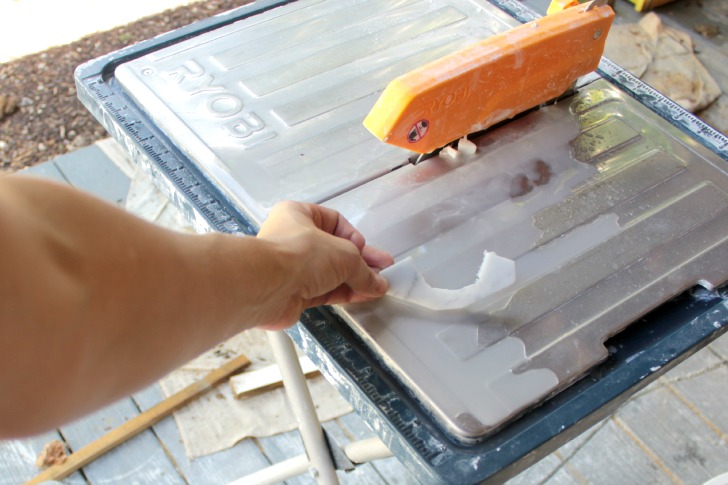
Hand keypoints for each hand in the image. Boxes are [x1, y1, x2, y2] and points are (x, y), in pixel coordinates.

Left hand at [256, 201, 393, 329]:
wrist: (268, 287)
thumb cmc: (297, 255)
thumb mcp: (344, 254)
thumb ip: (363, 269)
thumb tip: (376, 282)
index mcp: (298, 215)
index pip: (334, 222)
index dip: (353, 236)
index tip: (365, 249)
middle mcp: (293, 239)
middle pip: (334, 250)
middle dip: (359, 262)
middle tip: (380, 270)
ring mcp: (292, 267)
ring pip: (330, 272)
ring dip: (353, 280)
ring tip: (376, 286)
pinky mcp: (293, 292)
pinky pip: (324, 290)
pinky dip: (343, 293)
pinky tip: (361, 296)